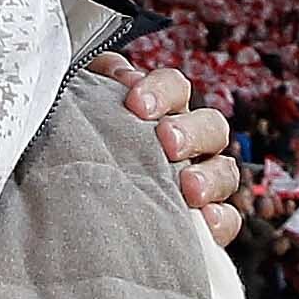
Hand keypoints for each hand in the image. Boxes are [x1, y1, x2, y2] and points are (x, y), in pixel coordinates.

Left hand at [95, 52, 243, 245]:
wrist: (71, 204)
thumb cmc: (78, 148)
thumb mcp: (77, 108)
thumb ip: (96, 83)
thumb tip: (120, 75)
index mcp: (161, 111)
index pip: (174, 88)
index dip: (162, 91)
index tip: (136, 104)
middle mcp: (186, 143)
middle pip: (210, 126)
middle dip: (191, 132)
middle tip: (167, 142)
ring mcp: (198, 182)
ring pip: (224, 170)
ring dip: (211, 176)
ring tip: (189, 188)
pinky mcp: (200, 224)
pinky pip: (227, 219)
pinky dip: (221, 219)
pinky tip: (205, 222)